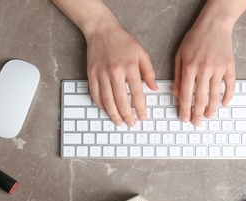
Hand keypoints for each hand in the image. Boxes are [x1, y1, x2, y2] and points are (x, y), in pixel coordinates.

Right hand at [52, 0, 156, 125]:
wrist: (102, 30)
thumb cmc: (123, 42)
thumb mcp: (141, 53)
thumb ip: (149, 72)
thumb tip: (154, 88)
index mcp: (129, 67)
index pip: (136, 93)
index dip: (140, 107)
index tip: (143, 117)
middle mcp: (115, 71)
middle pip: (121, 100)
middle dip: (127, 115)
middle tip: (131, 124)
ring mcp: (101, 73)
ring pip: (107, 100)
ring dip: (113, 114)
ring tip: (119, 122)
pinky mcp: (91, 74)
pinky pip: (95, 94)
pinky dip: (100, 104)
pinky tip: (106, 110)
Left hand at [173, 0, 245, 125]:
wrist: (214, 25)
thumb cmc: (194, 39)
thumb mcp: (180, 55)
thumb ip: (178, 75)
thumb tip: (176, 94)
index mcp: (190, 68)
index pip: (186, 94)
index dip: (185, 109)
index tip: (184, 119)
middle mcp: (204, 70)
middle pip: (200, 98)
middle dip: (197, 114)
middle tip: (196, 123)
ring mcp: (218, 69)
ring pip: (215, 95)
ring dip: (212, 108)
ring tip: (208, 116)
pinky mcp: (230, 67)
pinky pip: (230, 85)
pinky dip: (228, 96)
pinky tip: (224, 104)